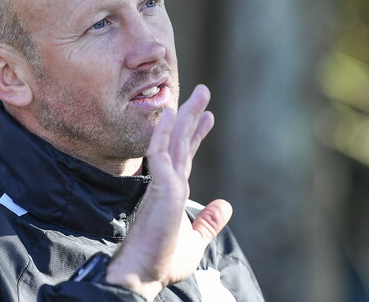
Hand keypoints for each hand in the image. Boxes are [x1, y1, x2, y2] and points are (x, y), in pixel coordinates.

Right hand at [105, 84, 232, 298]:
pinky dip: (164, 133)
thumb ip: (208, 222)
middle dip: (193, 116)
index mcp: (173, 193)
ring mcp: (163, 183)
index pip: (186, 156)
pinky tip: (171, 114)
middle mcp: (168, 183)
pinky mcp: (160, 188)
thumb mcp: (195, 241)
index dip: (197, 135)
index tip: (207, 116)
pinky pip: (161, 153)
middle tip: (204, 92)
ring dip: (186, 115)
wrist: (143, 275)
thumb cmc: (162, 261)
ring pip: (174, 141)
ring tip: (200, 93)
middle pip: (182, 141)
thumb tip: (225, 206)